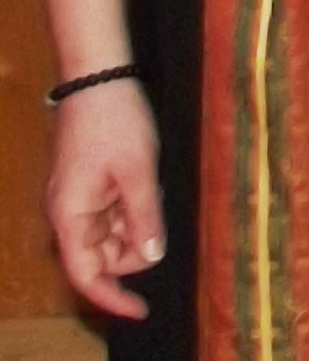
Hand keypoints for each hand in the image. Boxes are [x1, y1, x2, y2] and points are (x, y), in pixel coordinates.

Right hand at [46, 79, 161, 318]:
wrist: (98, 79)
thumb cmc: (115, 122)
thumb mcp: (138, 171)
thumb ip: (144, 216)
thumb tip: (151, 259)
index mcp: (70, 217)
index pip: (87, 275)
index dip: (113, 298)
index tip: (142, 311)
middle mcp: (68, 215)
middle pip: (104, 255)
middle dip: (135, 245)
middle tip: (157, 210)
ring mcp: (78, 201)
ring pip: (112, 234)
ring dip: (137, 223)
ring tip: (149, 184)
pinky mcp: (90, 186)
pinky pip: (114, 211)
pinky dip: (134, 206)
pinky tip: (146, 181)